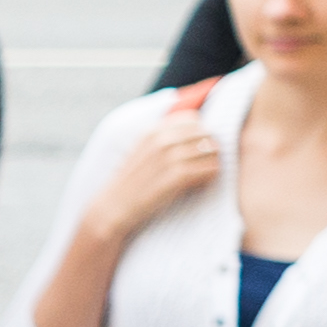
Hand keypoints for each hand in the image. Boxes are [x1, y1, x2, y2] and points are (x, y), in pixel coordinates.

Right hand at [88, 115, 222, 251]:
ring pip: (211, 151)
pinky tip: (200, 185)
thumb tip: (197, 132)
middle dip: (209, 148)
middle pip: (206, 133)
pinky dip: (210, 177)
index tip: (195, 149)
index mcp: (153, 131)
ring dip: (212, 163)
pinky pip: (210, 169)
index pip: (193, 119)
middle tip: (203, 164)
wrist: (113, 208)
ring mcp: (169, 157)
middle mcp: (161, 140)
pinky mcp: (176, 176)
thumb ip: (163, 139)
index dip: (199, 133)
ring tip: (202, 176)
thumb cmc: (131, 183)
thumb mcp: (142, 152)